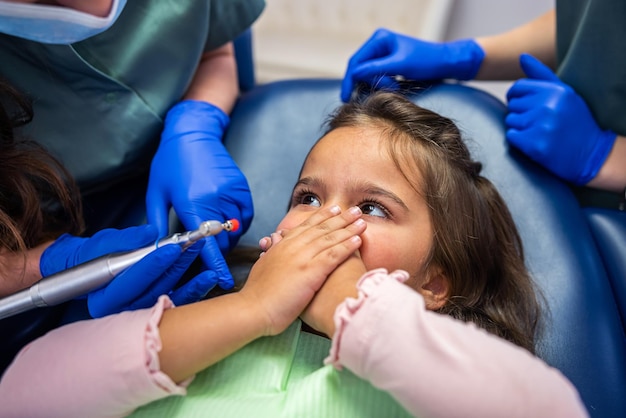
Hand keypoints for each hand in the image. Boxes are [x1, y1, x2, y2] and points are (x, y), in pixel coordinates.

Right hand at [40, 225, 208, 316]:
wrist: (98, 270)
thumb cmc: (97, 256)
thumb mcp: (105, 242)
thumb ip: (127, 239)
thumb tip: (150, 232)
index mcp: (104, 298)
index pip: (131, 281)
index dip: (153, 264)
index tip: (172, 247)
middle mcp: (124, 311)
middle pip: (154, 288)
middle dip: (175, 264)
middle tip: (192, 243)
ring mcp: (143, 313)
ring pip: (169, 293)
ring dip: (187, 271)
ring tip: (199, 250)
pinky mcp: (159, 311)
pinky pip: (180, 302)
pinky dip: (196, 289)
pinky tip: (208, 276)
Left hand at [146, 100, 253, 289]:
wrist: (192, 132)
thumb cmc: (170, 162)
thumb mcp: (156, 194)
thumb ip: (156, 224)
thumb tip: (158, 249)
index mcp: (192, 202)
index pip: (207, 243)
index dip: (216, 265)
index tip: (224, 281)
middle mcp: (216, 198)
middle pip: (223, 239)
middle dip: (215, 249)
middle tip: (203, 248)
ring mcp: (232, 192)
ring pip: (236, 229)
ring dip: (226, 237)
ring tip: (212, 230)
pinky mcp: (241, 187)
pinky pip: (245, 215)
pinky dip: (237, 223)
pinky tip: (224, 219)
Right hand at [239, 206, 365, 335]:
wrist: (253, 309)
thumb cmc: (258, 294)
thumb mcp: (263, 265)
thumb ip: (271, 251)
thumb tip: (272, 240)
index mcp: (282, 246)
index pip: (305, 226)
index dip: (321, 216)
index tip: (334, 209)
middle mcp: (293, 247)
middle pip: (321, 228)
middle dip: (340, 218)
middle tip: (355, 209)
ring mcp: (302, 258)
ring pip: (329, 238)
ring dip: (348, 229)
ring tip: (362, 221)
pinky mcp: (310, 272)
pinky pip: (332, 255)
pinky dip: (346, 246)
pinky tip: (358, 240)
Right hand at [341, 28, 483, 101]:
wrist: (445, 63)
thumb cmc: (426, 61)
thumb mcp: (400, 64)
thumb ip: (376, 68)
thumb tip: (355, 74)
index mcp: (379, 39)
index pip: (356, 61)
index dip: (350, 80)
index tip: (346, 97)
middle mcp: (378, 44)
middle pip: (360, 68)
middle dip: (365, 82)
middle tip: (371, 95)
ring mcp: (383, 54)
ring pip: (368, 74)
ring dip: (376, 83)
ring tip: (393, 88)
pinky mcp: (389, 63)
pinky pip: (377, 76)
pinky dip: (381, 83)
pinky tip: (392, 87)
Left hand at [505, 54, 616, 184]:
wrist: (590, 153)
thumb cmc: (574, 120)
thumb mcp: (564, 93)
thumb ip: (541, 74)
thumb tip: (522, 56)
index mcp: (555, 91)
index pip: (518, 87)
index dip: (517, 97)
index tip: (527, 106)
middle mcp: (548, 106)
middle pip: (512, 105)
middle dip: (521, 113)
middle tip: (538, 122)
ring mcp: (542, 126)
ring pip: (510, 120)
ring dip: (519, 127)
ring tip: (538, 131)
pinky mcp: (535, 145)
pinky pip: (511, 136)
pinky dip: (518, 140)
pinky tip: (534, 142)